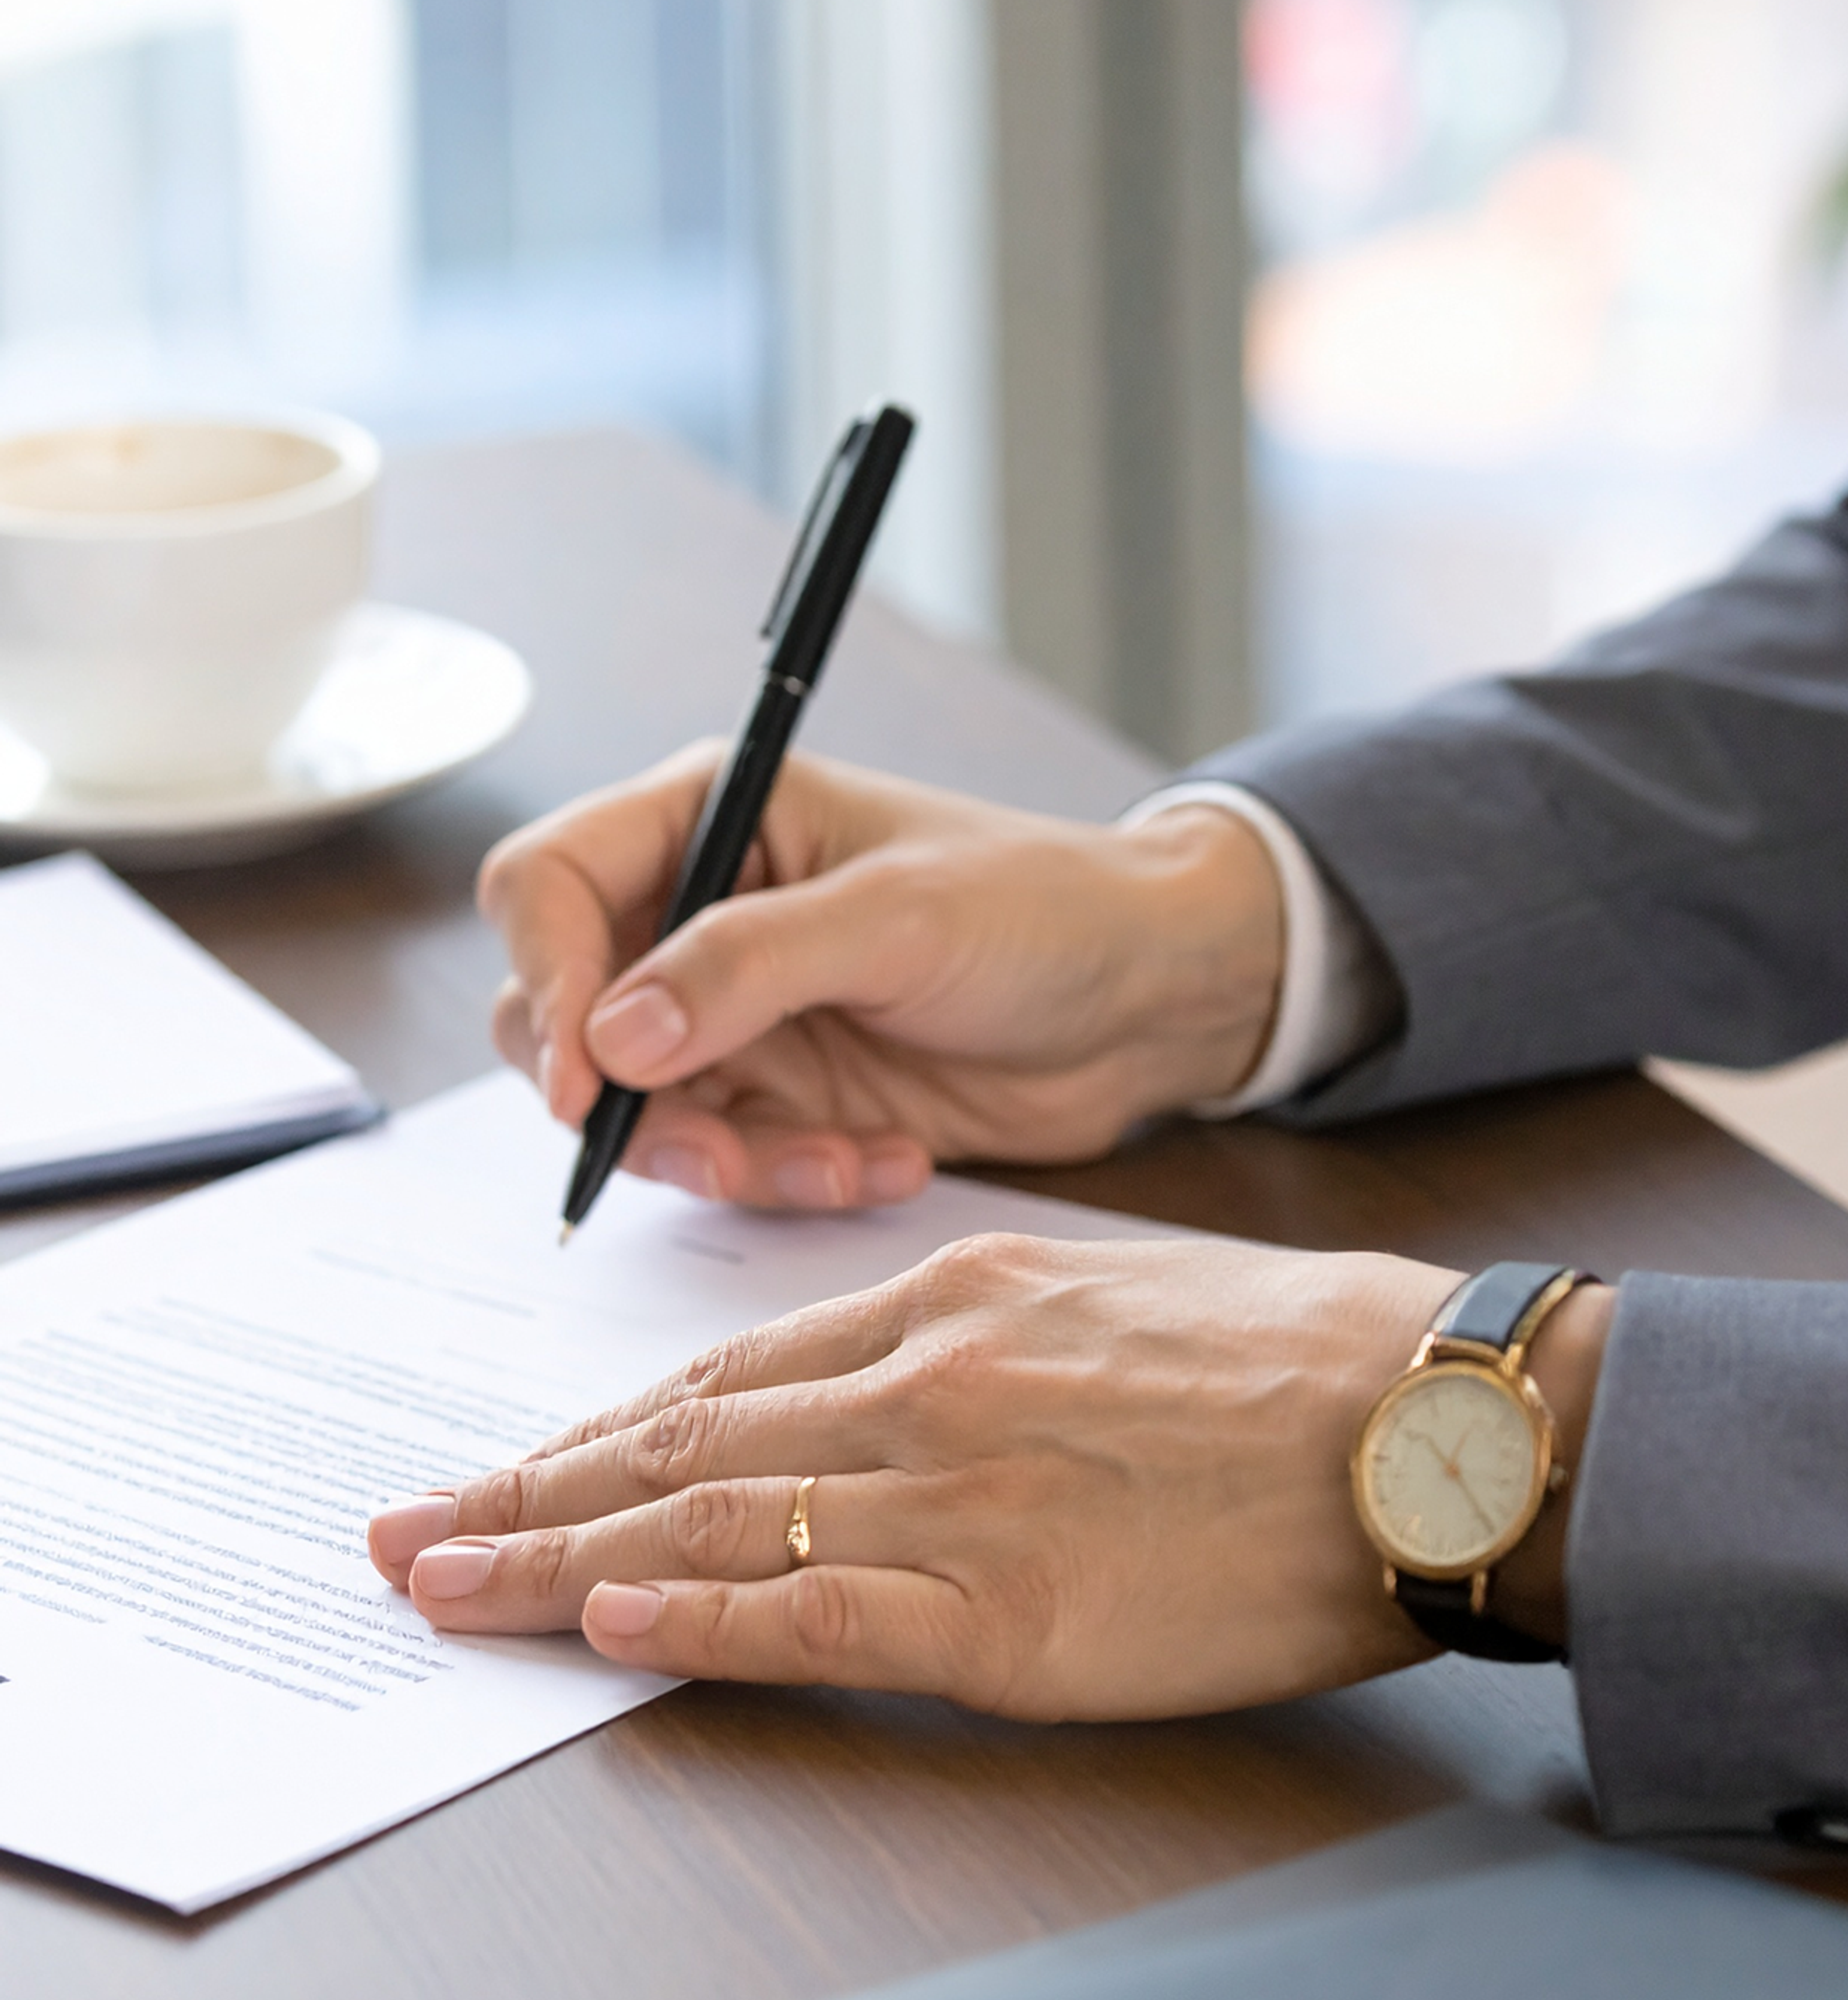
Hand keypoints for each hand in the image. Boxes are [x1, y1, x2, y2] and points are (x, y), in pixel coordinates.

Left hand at [368, 1234, 1468, 1716]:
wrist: (1427, 1412)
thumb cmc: (1293, 1358)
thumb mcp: (1113, 1298)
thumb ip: (984, 1338)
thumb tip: (883, 1393)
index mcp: (962, 1297)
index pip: (737, 1368)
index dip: (610, 1424)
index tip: (525, 1459)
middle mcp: (935, 1381)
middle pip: (688, 1442)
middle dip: (532, 1490)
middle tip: (412, 1529)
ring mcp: (965, 1494)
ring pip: (713, 1524)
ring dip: (560, 1560)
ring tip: (446, 1587)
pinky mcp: (1014, 1613)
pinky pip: (818, 1617)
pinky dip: (699, 1628)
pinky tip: (608, 1637)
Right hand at [479, 750, 1282, 1210]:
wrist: (1149, 1002)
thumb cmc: (1043, 909)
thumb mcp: (898, 920)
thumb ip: (745, 967)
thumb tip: (609, 1036)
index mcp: (714, 820)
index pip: (548, 884)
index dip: (546, 980)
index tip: (588, 1081)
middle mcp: (703, 916)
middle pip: (564, 1015)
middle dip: (628, 1101)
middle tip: (718, 1149)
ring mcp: (738, 1015)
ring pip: (641, 1112)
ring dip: (726, 1158)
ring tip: (839, 1159)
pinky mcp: (784, 1097)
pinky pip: (729, 1161)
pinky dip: (792, 1179)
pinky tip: (884, 1161)